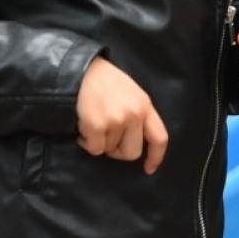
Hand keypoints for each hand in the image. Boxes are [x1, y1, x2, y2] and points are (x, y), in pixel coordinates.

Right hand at [75, 55, 167, 174]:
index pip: (159, 138)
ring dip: (99, 141)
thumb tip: (135, 140)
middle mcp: (134, 114)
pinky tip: (83, 128)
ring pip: (109, 150)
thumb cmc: (103, 81)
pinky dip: (86, 142)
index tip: (148, 168)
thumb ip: (137, 113)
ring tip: (92, 123)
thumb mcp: (129, 92)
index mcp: (145, 105)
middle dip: (118, 152)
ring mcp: (116, 120)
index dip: (155, 157)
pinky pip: (94, 148)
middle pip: (132, 152)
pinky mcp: (97, 125)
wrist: (79, 69)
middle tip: (106, 140)